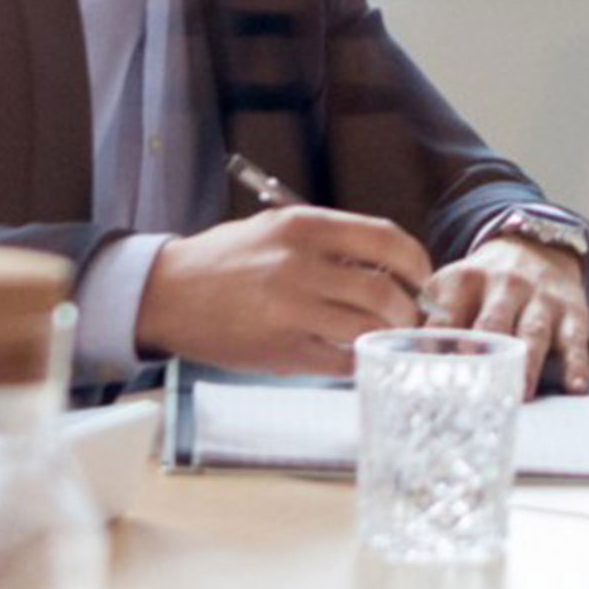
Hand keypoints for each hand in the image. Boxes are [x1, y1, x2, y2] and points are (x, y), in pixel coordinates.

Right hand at [137, 204, 435, 376]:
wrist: (167, 294)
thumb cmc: (227, 260)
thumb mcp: (278, 230)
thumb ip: (332, 243)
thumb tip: (391, 267)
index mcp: (303, 228)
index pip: (386, 239)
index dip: (417, 262)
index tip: (422, 277)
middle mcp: (300, 266)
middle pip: (385, 292)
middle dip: (411, 310)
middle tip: (413, 317)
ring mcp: (291, 312)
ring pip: (368, 330)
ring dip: (388, 336)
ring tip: (388, 336)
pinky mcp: (282, 351)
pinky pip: (341, 360)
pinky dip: (358, 359)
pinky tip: (355, 353)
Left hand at [419, 235, 588, 394]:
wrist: (537, 248)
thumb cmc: (483, 286)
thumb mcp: (450, 289)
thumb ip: (427, 321)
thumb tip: (394, 361)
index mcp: (463, 280)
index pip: (446, 316)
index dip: (436, 344)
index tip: (429, 372)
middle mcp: (504, 285)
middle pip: (492, 322)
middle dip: (484, 351)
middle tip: (476, 384)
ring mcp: (540, 299)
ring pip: (533, 332)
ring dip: (528, 363)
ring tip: (523, 392)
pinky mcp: (572, 312)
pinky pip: (576, 341)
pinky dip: (577, 365)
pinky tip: (576, 387)